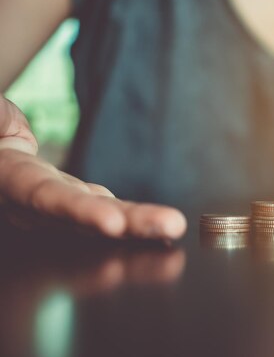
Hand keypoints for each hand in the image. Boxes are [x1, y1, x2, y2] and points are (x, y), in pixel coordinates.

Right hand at [0, 96, 185, 238]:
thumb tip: (10, 129)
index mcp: (12, 182)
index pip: (47, 198)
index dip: (80, 211)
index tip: (113, 224)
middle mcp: (36, 203)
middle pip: (87, 216)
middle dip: (131, 223)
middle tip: (170, 226)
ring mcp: (60, 203)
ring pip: (103, 214)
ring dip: (141, 222)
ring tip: (174, 226)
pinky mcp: (76, 197)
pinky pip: (106, 207)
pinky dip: (134, 216)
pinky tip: (163, 225)